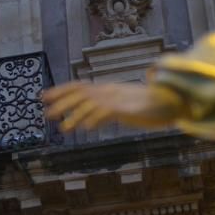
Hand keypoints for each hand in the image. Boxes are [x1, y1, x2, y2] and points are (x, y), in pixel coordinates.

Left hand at [44, 81, 184, 131]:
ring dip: (75, 116)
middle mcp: (109, 91)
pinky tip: (87, 128)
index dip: (60, 90)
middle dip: (61, 103)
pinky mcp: (128, 109)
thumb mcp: (121, 107)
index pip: (78, 85)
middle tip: (45, 114)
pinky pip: (108, 112)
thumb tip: (86, 122)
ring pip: (91, 104)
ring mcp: (118, 99)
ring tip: (63, 129)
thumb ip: (103, 112)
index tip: (43, 96)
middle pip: (80, 93)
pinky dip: (97, 119)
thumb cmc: (147, 106)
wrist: (171, 100)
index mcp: (106, 89)